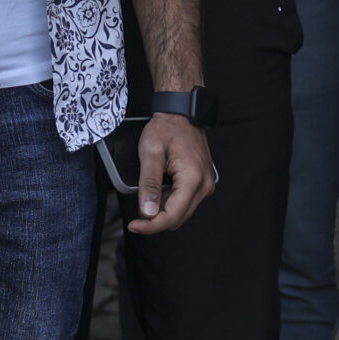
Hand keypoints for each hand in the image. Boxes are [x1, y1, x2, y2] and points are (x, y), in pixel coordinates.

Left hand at [128, 113, 215, 234]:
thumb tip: (147, 213)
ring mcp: (205, 184)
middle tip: (136, 209)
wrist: (181, 113)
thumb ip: (149, 184)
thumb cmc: (166, 128)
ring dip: (162, 208)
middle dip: (155, 218)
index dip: (151, 226)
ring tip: (150, 189)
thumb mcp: (150, 152)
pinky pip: (183, 202)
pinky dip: (168, 200)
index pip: (172, 216)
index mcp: (193, 179)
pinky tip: (160, 185)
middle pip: (177, 218)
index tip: (133, 226)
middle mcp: (204, 185)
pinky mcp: (201, 183)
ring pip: (180, 212)